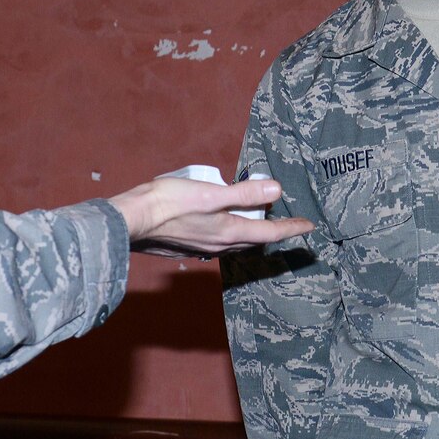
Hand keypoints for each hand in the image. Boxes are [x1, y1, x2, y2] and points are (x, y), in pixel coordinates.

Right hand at [108, 177, 313, 257]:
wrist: (130, 222)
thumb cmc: (168, 203)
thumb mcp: (210, 192)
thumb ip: (244, 192)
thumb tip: (276, 190)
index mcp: (228, 231)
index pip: (269, 232)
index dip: (291, 228)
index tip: (309, 227)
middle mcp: (219, 244)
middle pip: (255, 240)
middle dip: (274, 233)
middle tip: (288, 225)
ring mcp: (202, 247)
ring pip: (236, 243)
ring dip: (251, 235)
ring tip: (259, 225)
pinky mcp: (187, 246)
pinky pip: (218, 243)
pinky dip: (230, 235)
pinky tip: (223, 229)